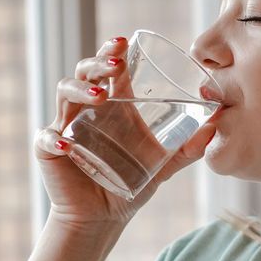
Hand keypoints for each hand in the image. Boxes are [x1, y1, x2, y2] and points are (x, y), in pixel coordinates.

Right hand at [33, 36, 217, 229]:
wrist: (104, 217)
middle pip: (84, 72)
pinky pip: (45, 138)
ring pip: (64, 94)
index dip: (111, 52)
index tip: (123, 43)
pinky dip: (52, 138)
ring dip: (79, 90)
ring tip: (100, 97)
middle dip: (97, 63)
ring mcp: (66, 125)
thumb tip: (215, 128)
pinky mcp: (50, 150)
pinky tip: (65, 143)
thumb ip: (189, 148)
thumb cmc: (131, 183)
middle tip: (115, 65)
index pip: (108, 68)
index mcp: (112, 104)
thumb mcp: (165, 165)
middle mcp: (86, 108)